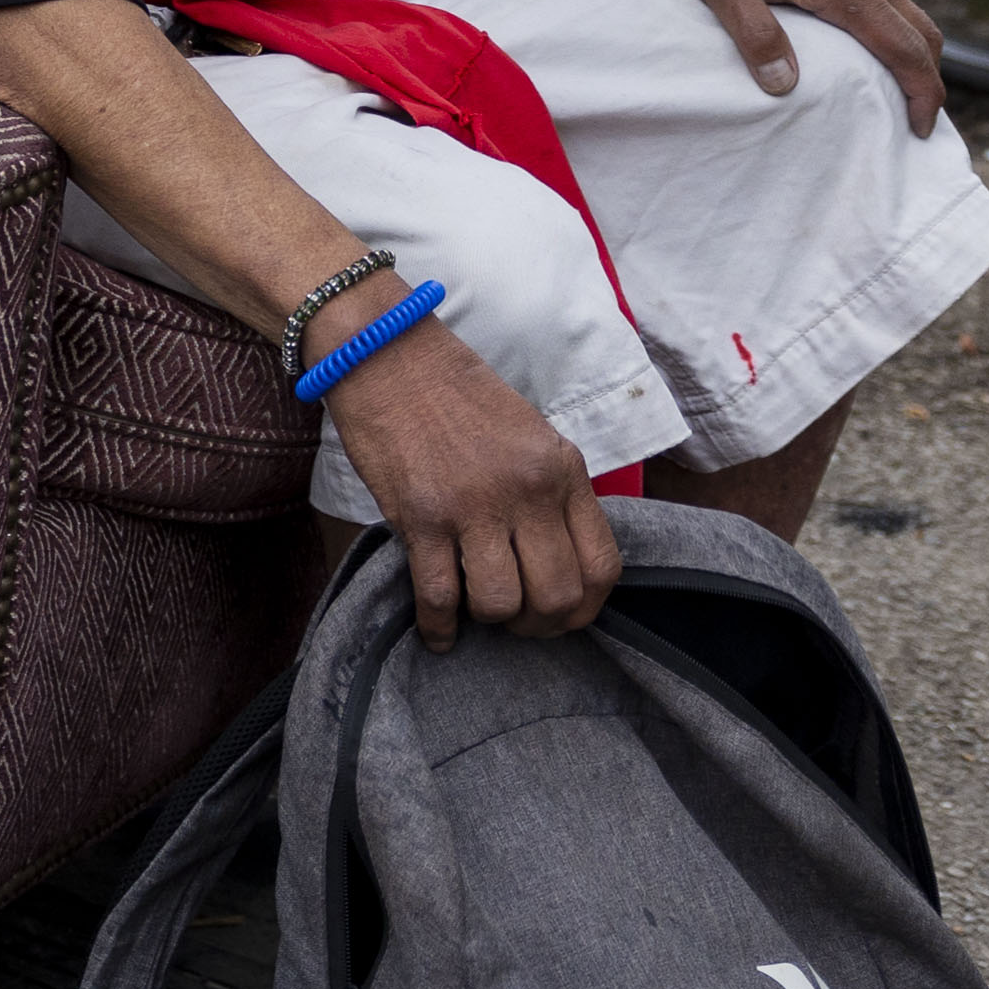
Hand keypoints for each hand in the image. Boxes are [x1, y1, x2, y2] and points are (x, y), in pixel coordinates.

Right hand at [318, 310, 619, 646]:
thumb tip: (552, 556)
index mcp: (562, 469)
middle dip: (540, 625)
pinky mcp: (420, 516)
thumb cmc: (453, 393)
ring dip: (491, 620)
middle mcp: (526, 490)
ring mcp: (473, 505)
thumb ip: (549, 490)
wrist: (385, 354)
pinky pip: (439, 595)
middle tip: (519, 623)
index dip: (587, 607)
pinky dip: (439, 627)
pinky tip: (439, 634)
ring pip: (501, 603)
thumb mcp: (528, 433)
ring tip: (477, 612)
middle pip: (557, 595)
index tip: (565, 615)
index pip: (602, 565)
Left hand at [645, 0, 947, 136]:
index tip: (919, 131)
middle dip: (929, 82)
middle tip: (915, 127)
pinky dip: (897, 41)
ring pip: (910, 19)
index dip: (922, 92)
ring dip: (915, 60)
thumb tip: (785, 84)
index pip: (904, 46)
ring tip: (899, 102)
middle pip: (922, 34)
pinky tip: (873, 63)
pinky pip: (888, 9)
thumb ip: (754, 34)